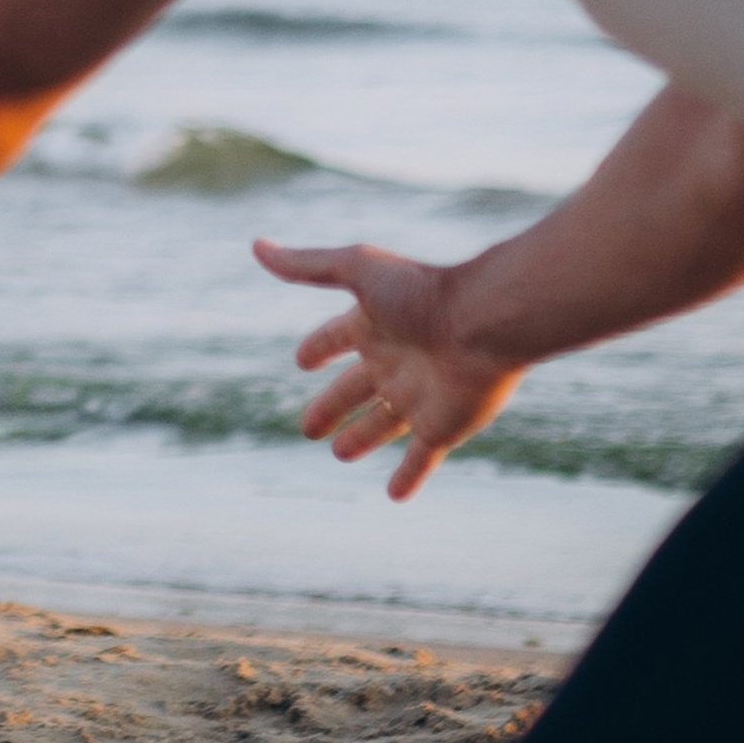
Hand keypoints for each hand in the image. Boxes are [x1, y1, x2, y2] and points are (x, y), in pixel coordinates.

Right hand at [254, 235, 524, 502]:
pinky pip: (422, 458)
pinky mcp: (442, 427)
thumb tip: (256, 246)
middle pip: (354, 390)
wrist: (486, 323)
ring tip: (340, 453)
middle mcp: (394, 362)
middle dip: (331, 406)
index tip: (302, 359)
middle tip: (308, 427)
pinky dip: (409, 477)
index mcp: (374, 326)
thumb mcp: (357, 270)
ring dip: (361, 439)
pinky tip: (396, 495)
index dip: (318, 348)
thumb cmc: (423, 292)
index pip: (336, 339)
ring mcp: (418, 397)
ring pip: (382, 425)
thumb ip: (307, 265)